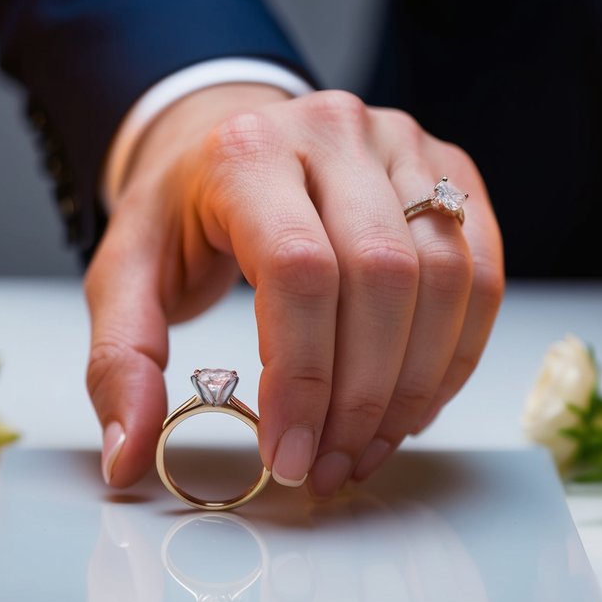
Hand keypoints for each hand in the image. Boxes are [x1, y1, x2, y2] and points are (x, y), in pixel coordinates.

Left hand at [85, 86, 503, 496]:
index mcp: (248, 151)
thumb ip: (120, 361)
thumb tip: (128, 457)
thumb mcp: (125, 276)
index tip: (289, 457)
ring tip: (367, 451)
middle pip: (382, 276)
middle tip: (329, 469)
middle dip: (361, 399)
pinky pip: (482, 272)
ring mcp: (404, 144)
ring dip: (414, 388)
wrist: (231, 138)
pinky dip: (455, 355)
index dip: (304, 378)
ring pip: (446, 279)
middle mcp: (335, 131)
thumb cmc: (182, 212)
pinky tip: (412, 408)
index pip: (298, 269)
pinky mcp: (451, 170)